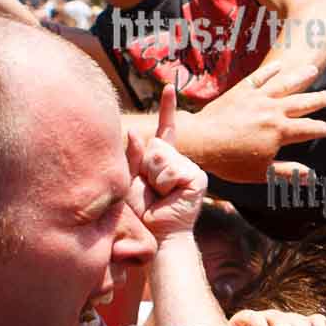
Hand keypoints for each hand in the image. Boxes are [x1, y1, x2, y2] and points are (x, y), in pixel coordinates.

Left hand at [134, 86, 206, 239]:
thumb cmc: (140, 214)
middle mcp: (179, 161)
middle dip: (145, 167)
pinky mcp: (197, 179)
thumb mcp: (128, 181)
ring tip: (158, 196)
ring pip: (162, 156)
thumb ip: (132, 157)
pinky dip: (164, 183)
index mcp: (163, 161)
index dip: (167, 108)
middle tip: (149, 191)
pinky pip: (172, 169)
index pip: (164, 129)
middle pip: (157, 145)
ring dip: (154, 177)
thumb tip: (135, 133)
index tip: (169, 87)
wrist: (155, 238)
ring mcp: (190, 169)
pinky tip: (169, 197)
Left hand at [175, 62, 325, 184]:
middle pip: (301, 103)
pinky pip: (259, 78)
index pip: (308, 129)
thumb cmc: (230, 161)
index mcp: (280, 131)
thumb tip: (311, 177)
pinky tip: (279, 65)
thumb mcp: (262, 172)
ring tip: (312, 69)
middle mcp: (273, 111)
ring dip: (300, 77)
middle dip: (317, 100)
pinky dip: (270, 71)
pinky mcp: (241, 91)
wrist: (201, 141)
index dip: (321, 129)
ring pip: (284, 84)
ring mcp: (257, 98)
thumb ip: (288, 172)